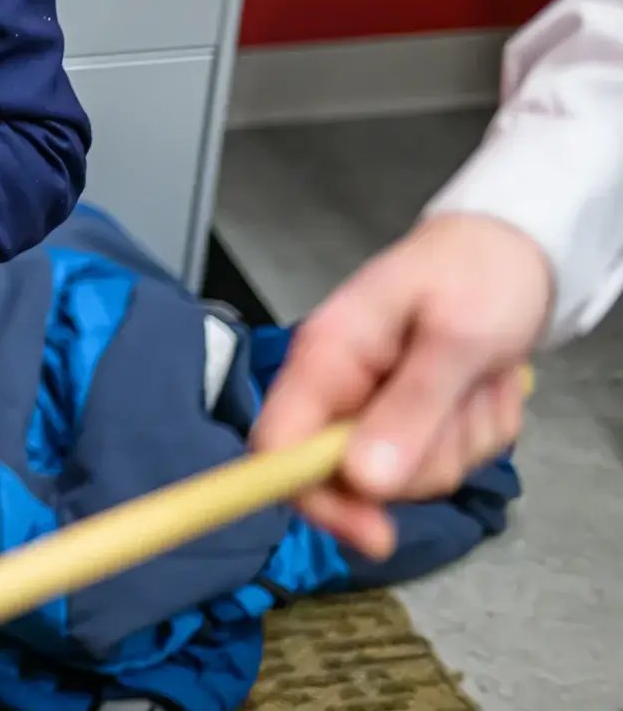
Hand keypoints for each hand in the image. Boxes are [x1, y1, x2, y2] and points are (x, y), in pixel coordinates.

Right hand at [248, 212, 549, 559]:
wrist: (508, 252)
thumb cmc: (475, 275)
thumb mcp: (456, 338)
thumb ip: (410, 407)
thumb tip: (362, 480)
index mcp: (325, 356)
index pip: (277, 446)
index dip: (311, 497)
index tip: (372, 531)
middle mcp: (336, 387)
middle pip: (352, 476)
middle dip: (422, 460)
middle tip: (466, 406)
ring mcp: (370, 406)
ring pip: (406, 475)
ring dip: (459, 442)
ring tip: (480, 383)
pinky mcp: (405, 421)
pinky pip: (438, 463)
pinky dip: (473, 436)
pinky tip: (482, 390)